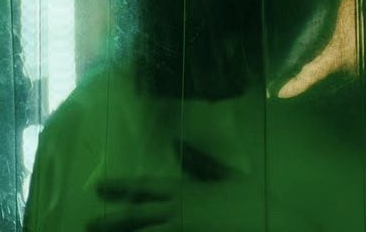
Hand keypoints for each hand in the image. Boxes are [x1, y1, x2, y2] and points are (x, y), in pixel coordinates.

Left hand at [87, 176, 316, 231]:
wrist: (278, 226)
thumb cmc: (253, 201)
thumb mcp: (225, 176)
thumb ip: (197, 160)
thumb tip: (174, 142)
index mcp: (185, 191)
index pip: (145, 187)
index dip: (120, 187)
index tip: (98, 188)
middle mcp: (179, 214)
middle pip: (136, 218)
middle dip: (111, 222)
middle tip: (87, 224)